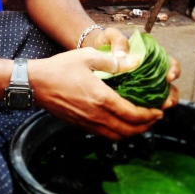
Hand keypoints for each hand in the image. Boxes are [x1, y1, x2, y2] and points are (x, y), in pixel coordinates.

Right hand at [30, 48, 165, 141]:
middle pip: (128, 130)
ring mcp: (87, 123)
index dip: (149, 114)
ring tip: (141, 124)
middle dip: (145, 126)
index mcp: (101, 98)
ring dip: (132, 133)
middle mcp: (96, 115)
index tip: (159, 110)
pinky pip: (104, 135)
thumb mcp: (87, 57)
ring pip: (116, 136)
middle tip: (154, 117)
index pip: (132, 113)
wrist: (35, 83)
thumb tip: (136, 61)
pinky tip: (120, 124)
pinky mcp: (79, 125)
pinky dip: (117, 134)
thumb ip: (113, 61)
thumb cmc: (60, 68)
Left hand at [85, 26, 180, 110]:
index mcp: (149, 57)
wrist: (89, 51)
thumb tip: (125, 56)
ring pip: (157, 99)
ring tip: (155, 113)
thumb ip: (119, 42)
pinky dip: (142, 113)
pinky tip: (138, 117)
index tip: (168, 76)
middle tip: (165, 102)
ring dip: (159, 107)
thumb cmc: (103, 42)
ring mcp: (140, 86)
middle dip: (170, 95)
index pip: (169, 63)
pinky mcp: (130, 96)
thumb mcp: (111, 37)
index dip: (173, 70)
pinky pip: (140, 107)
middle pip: (168, 86)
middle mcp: (148, 73)